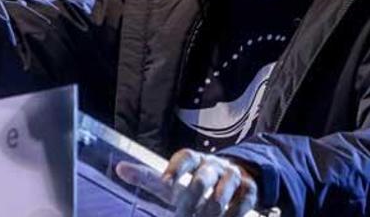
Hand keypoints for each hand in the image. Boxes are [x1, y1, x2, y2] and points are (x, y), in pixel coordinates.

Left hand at [116, 148, 258, 215]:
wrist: (237, 179)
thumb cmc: (195, 182)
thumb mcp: (174, 180)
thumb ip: (148, 177)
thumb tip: (119, 169)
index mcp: (194, 159)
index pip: (185, 157)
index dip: (176, 169)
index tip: (166, 183)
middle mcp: (213, 165)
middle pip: (202, 179)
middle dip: (192, 201)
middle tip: (183, 215)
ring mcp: (232, 176)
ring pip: (222, 194)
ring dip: (210, 212)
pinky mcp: (250, 189)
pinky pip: (242, 204)